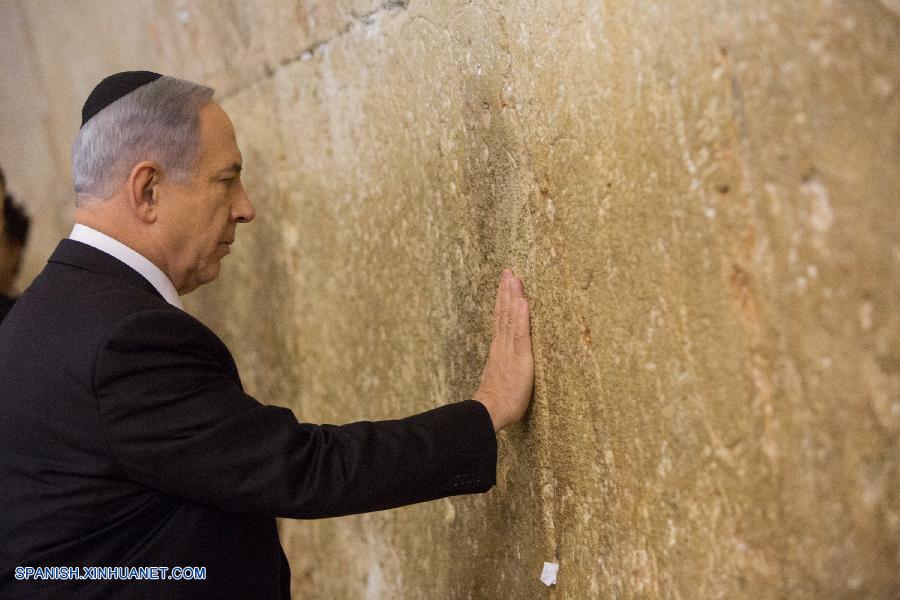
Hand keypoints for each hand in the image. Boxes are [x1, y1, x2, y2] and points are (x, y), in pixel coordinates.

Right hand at [473, 268, 534, 431]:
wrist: (489, 412)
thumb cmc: (496, 404)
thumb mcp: (499, 380)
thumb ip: (501, 369)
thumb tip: (503, 366)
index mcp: (499, 351)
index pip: (501, 320)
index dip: (503, 301)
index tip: (505, 284)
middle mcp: (502, 346)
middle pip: (504, 313)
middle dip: (507, 291)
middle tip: (508, 271)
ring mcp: (510, 350)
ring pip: (511, 318)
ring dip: (513, 296)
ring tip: (515, 278)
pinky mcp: (520, 358)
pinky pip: (520, 333)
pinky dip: (521, 316)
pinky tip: (523, 301)